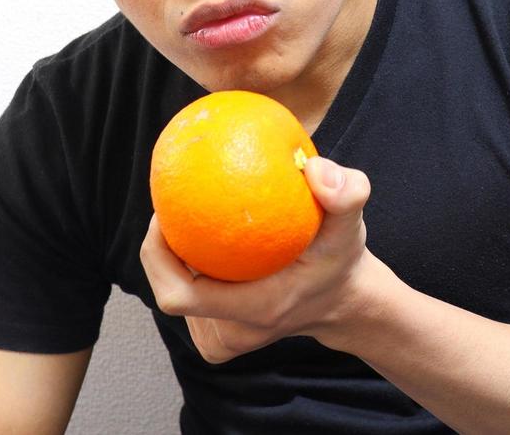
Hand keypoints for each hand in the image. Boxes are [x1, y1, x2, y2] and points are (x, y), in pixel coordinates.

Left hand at [139, 155, 379, 363]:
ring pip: (178, 296)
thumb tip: (315, 170)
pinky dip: (187, 273)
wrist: (344, 302)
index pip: (180, 295)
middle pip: (170, 293)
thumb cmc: (342, 257)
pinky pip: (190, 302)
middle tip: (170, 207)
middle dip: (160, 251)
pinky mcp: (223, 341)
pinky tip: (201, 245)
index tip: (163, 214)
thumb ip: (347, 194)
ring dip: (175, 261)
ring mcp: (228, 340)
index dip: (157, 257)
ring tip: (185, 221)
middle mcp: (238, 331)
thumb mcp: (352, 222)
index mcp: (260, 307)